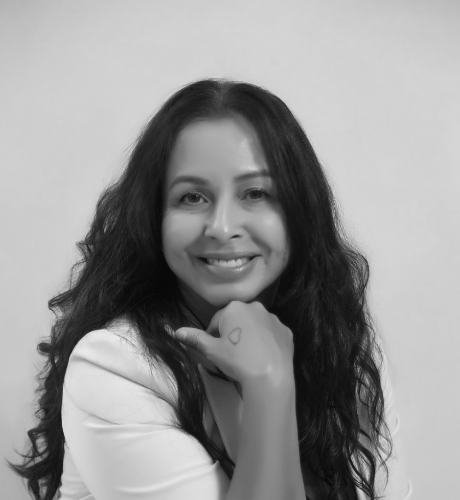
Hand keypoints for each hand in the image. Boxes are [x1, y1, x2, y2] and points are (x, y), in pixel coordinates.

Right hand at [173, 301, 293, 386]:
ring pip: (256, 326)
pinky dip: (267, 342)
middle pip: (238, 320)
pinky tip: (264, 357)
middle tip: (232, 355)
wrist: (270, 376)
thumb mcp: (211, 351)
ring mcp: (273, 319)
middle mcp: (255, 307)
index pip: (217, 321)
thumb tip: (177, 332)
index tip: (216, 352)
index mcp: (234, 308)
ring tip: (249, 357)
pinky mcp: (286, 331)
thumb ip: (195, 338)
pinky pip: (272, 334)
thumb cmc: (237, 360)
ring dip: (250, 336)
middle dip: (233, 334)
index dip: (214, 337)